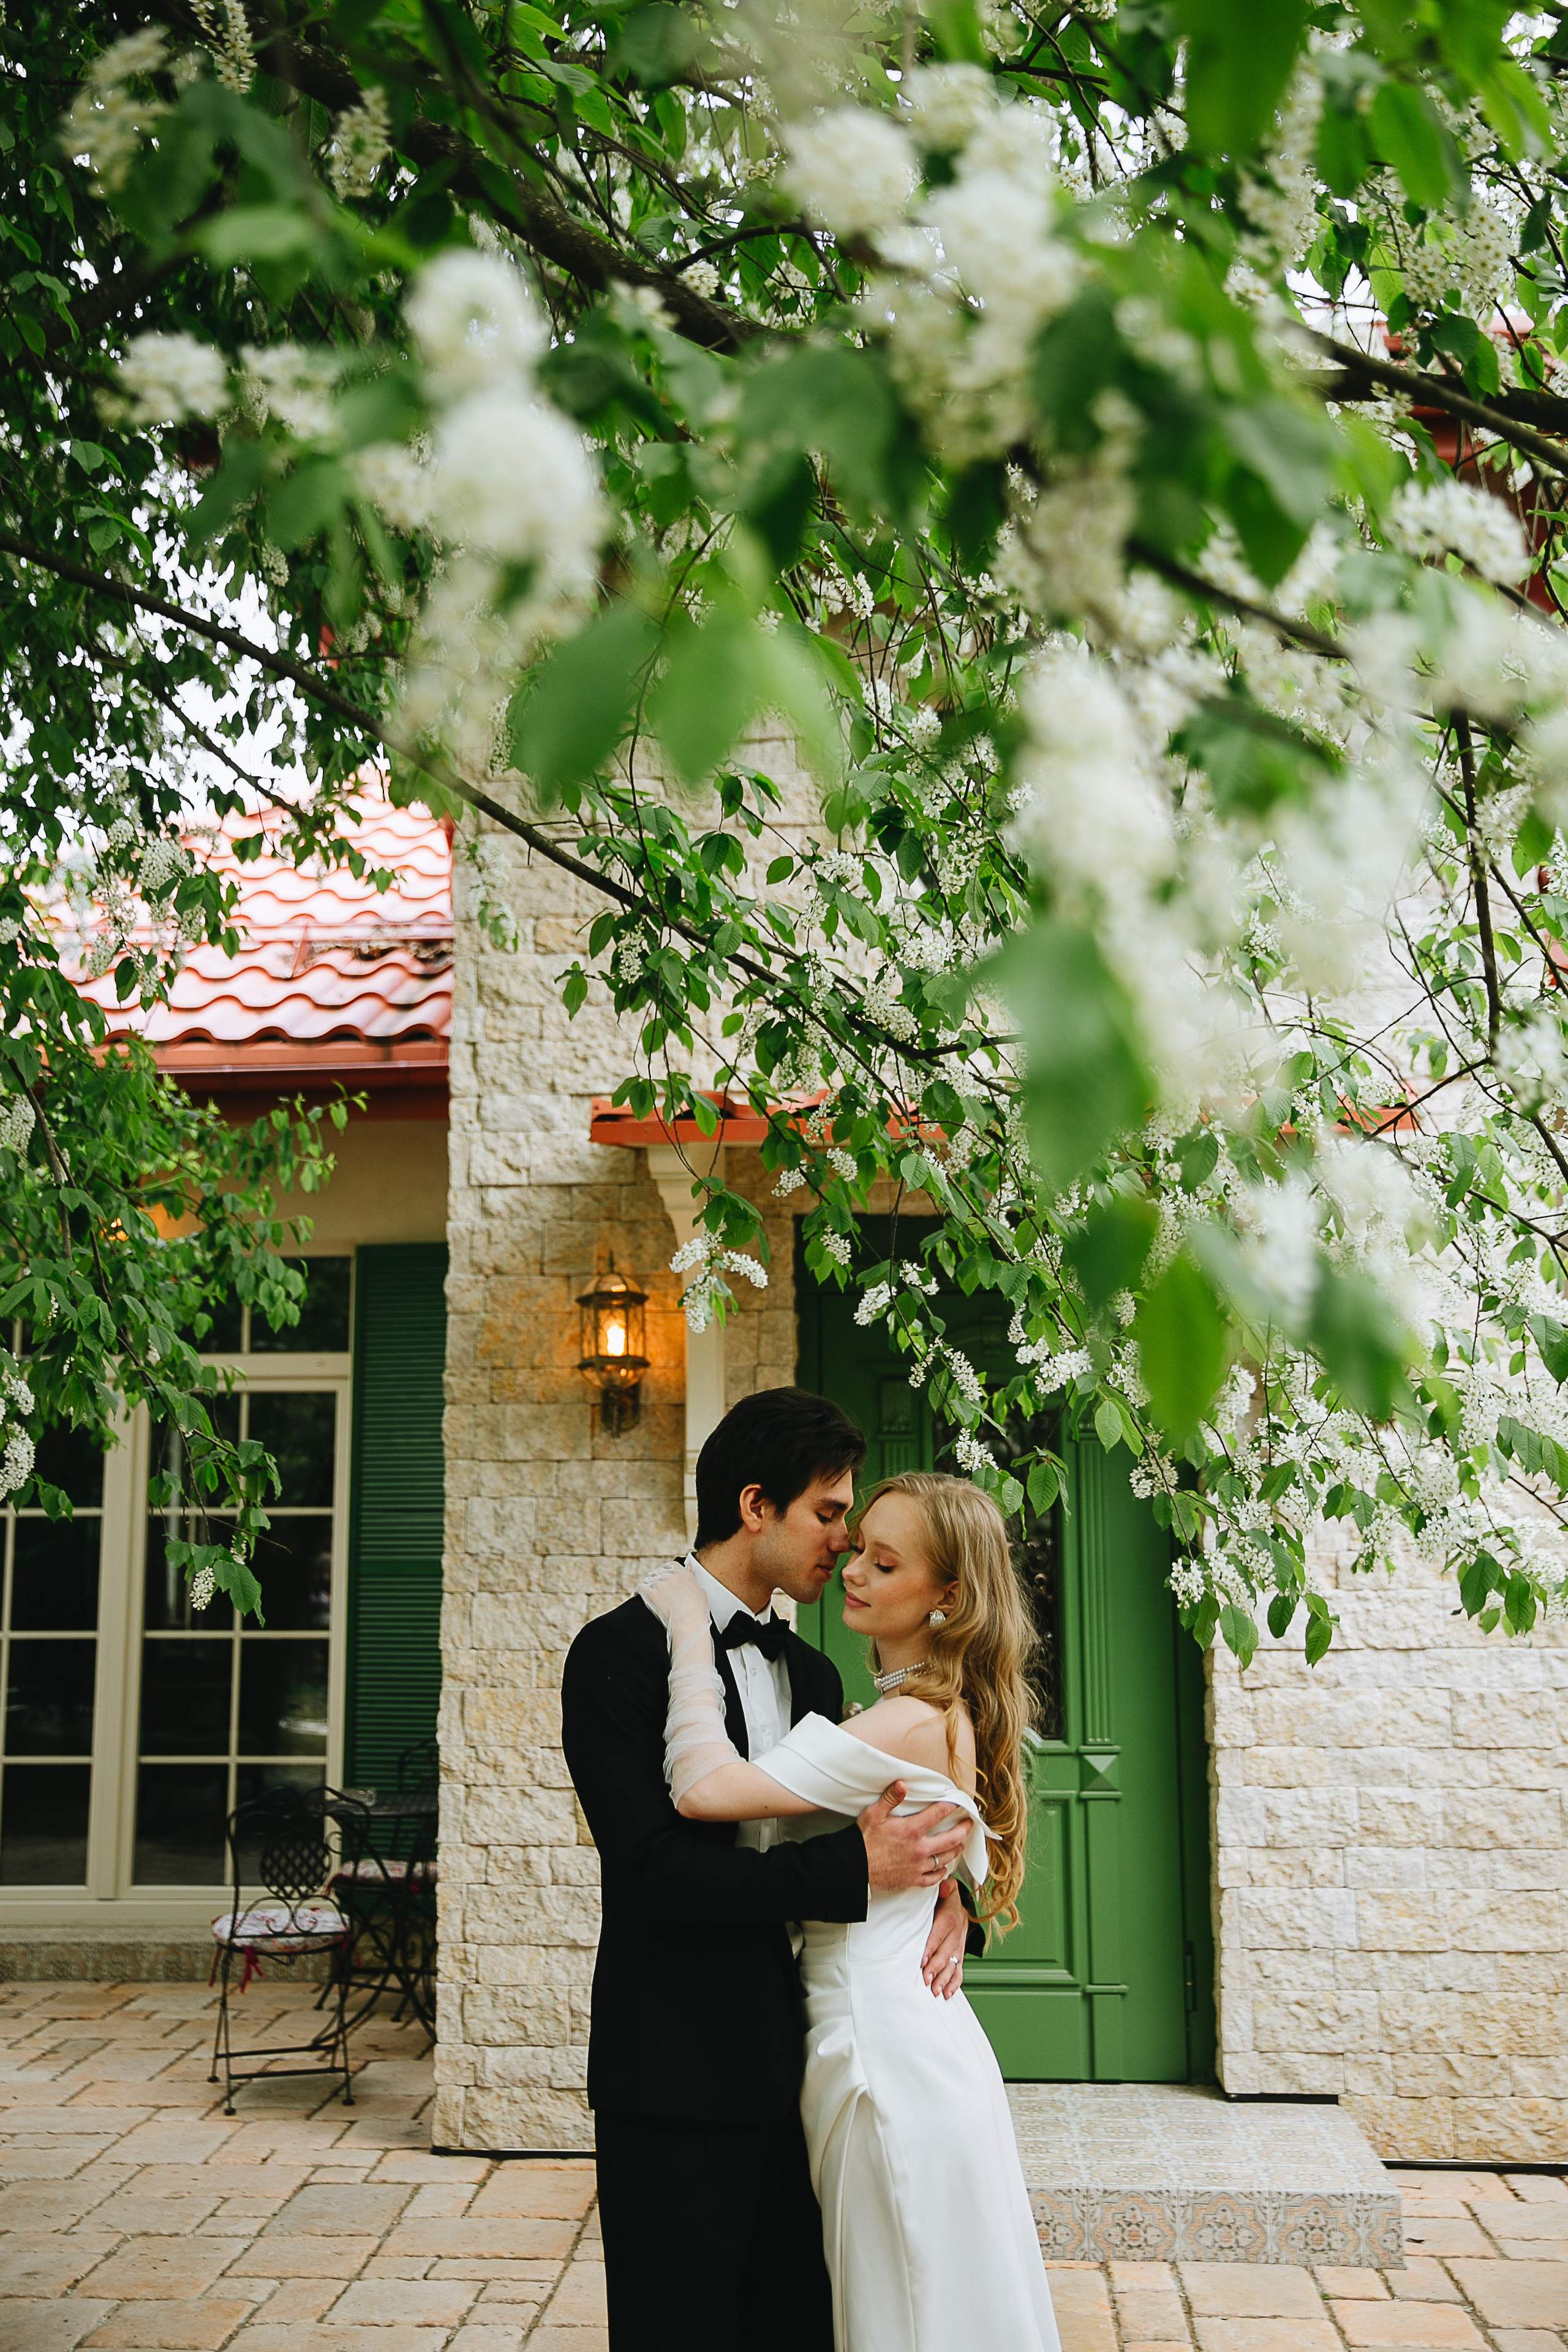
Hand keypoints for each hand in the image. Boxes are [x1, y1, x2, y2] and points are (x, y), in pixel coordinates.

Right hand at [858, 1782, 968, 1893]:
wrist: (855, 1868)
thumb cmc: (863, 1840)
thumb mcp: (874, 1814)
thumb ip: (891, 1798)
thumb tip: (903, 1784)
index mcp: (912, 1829)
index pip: (939, 1814)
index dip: (951, 1806)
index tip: (959, 1803)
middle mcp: (920, 1848)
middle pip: (951, 1838)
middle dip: (963, 1830)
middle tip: (970, 1824)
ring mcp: (918, 1866)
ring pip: (945, 1858)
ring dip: (955, 1850)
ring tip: (960, 1844)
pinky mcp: (913, 1880)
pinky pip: (934, 1878)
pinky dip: (941, 1872)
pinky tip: (943, 1869)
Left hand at [921, 1877, 966, 1999]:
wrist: (962, 1908)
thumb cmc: (947, 1900)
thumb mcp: (947, 1889)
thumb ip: (946, 1887)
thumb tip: (944, 1886)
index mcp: (950, 1919)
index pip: (939, 1935)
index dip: (931, 1948)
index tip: (923, 1961)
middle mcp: (956, 1935)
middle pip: (945, 1953)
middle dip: (936, 1968)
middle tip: (926, 1979)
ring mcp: (959, 1947)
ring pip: (952, 1964)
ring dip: (944, 1979)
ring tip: (935, 1991)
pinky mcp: (960, 1955)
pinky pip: (960, 1970)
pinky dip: (955, 1983)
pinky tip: (948, 1994)